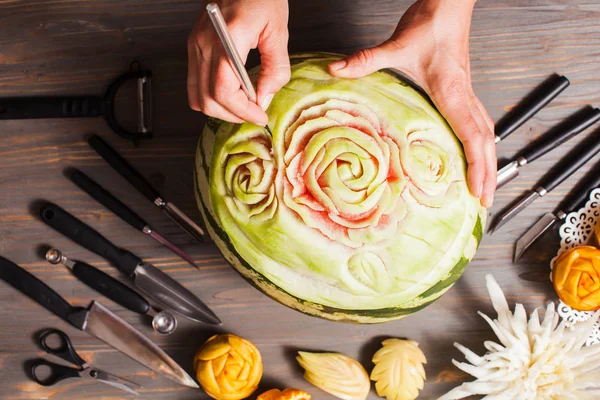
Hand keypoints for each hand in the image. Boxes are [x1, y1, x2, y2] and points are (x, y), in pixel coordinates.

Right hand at [187, 0, 289, 124]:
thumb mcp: (278, 32)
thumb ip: (275, 69)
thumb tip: (264, 99)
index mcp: (228, 39)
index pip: (224, 91)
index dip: (243, 111)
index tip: (261, 116)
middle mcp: (205, 44)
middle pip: (208, 99)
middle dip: (233, 114)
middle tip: (254, 113)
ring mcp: (195, 45)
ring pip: (196, 96)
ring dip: (220, 109)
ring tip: (243, 106)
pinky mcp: (194, 46)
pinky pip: (194, 83)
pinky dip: (210, 96)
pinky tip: (231, 93)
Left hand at [328, 0, 495, 207]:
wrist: (450, 4)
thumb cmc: (432, 23)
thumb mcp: (396, 45)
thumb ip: (365, 60)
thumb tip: (336, 70)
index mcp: (453, 93)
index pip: (473, 137)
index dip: (479, 167)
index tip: (480, 191)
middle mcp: (465, 97)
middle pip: (487, 143)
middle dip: (489, 174)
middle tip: (485, 202)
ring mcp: (467, 93)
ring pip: (487, 133)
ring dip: (489, 161)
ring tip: (485, 186)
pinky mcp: (463, 89)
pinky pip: (479, 122)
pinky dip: (481, 143)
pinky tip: (475, 152)